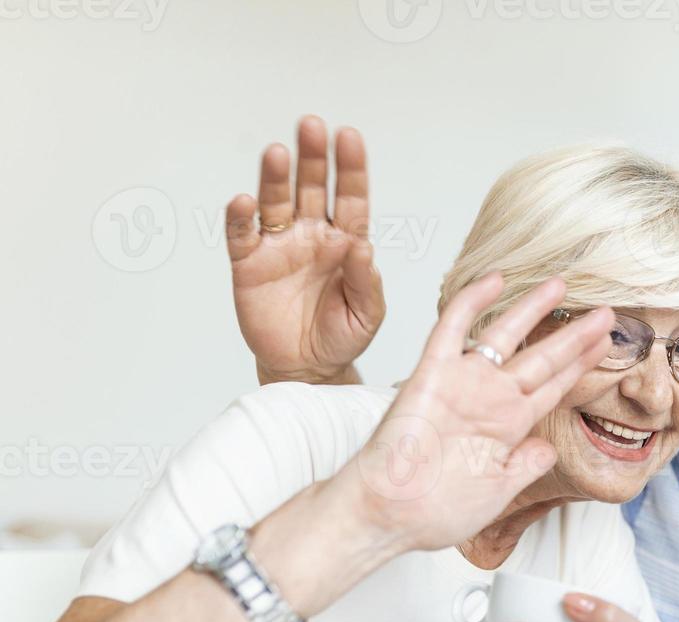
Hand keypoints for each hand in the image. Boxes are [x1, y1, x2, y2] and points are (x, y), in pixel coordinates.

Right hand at [225, 116, 385, 384]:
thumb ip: (366, 282)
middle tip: (312, 126)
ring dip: (275, 177)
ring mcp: (279, 245)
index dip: (349, 167)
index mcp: (345, 241)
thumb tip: (361, 247)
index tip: (349, 137)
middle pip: (311, 187)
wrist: (306, 367)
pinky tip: (244, 202)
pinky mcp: (248, 263)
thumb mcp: (366, 315)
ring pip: (275, 201)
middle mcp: (311, 235)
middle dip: (312, 157)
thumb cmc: (341, 337)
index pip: (350, 197)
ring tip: (278, 152)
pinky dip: (240, 217)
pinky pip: (242, 234)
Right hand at [337, 273, 612, 554]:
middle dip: (573, 336)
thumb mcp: (498, 492)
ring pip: (504, 335)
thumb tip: (549, 450)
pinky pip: (452, 329)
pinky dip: (472, 302)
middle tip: (605, 314)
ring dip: (532, 309)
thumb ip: (525, 466)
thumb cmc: (434, 511)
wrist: (389, 514)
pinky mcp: (431, 375)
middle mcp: (490, 400)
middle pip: (541, 359)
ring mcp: (463, 384)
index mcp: (508, 427)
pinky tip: (495, 280)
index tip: (605, 346)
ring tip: (560, 284)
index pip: (552, 387)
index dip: (579, 365)